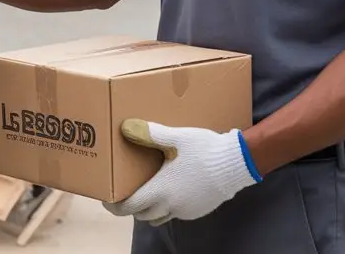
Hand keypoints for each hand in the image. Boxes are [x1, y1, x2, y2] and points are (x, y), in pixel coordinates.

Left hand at [103, 119, 260, 225]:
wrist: (236, 164)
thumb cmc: (204, 150)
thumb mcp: (176, 138)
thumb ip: (150, 133)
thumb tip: (126, 126)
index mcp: (161, 190)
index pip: (130, 207)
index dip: (115, 205)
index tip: (107, 198)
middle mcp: (171, 205)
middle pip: (141, 215)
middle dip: (130, 207)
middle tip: (124, 192)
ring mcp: (185, 211)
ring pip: (157, 218)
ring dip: (148, 210)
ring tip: (144, 193)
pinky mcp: (197, 211)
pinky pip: (174, 214)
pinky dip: (165, 208)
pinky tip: (169, 190)